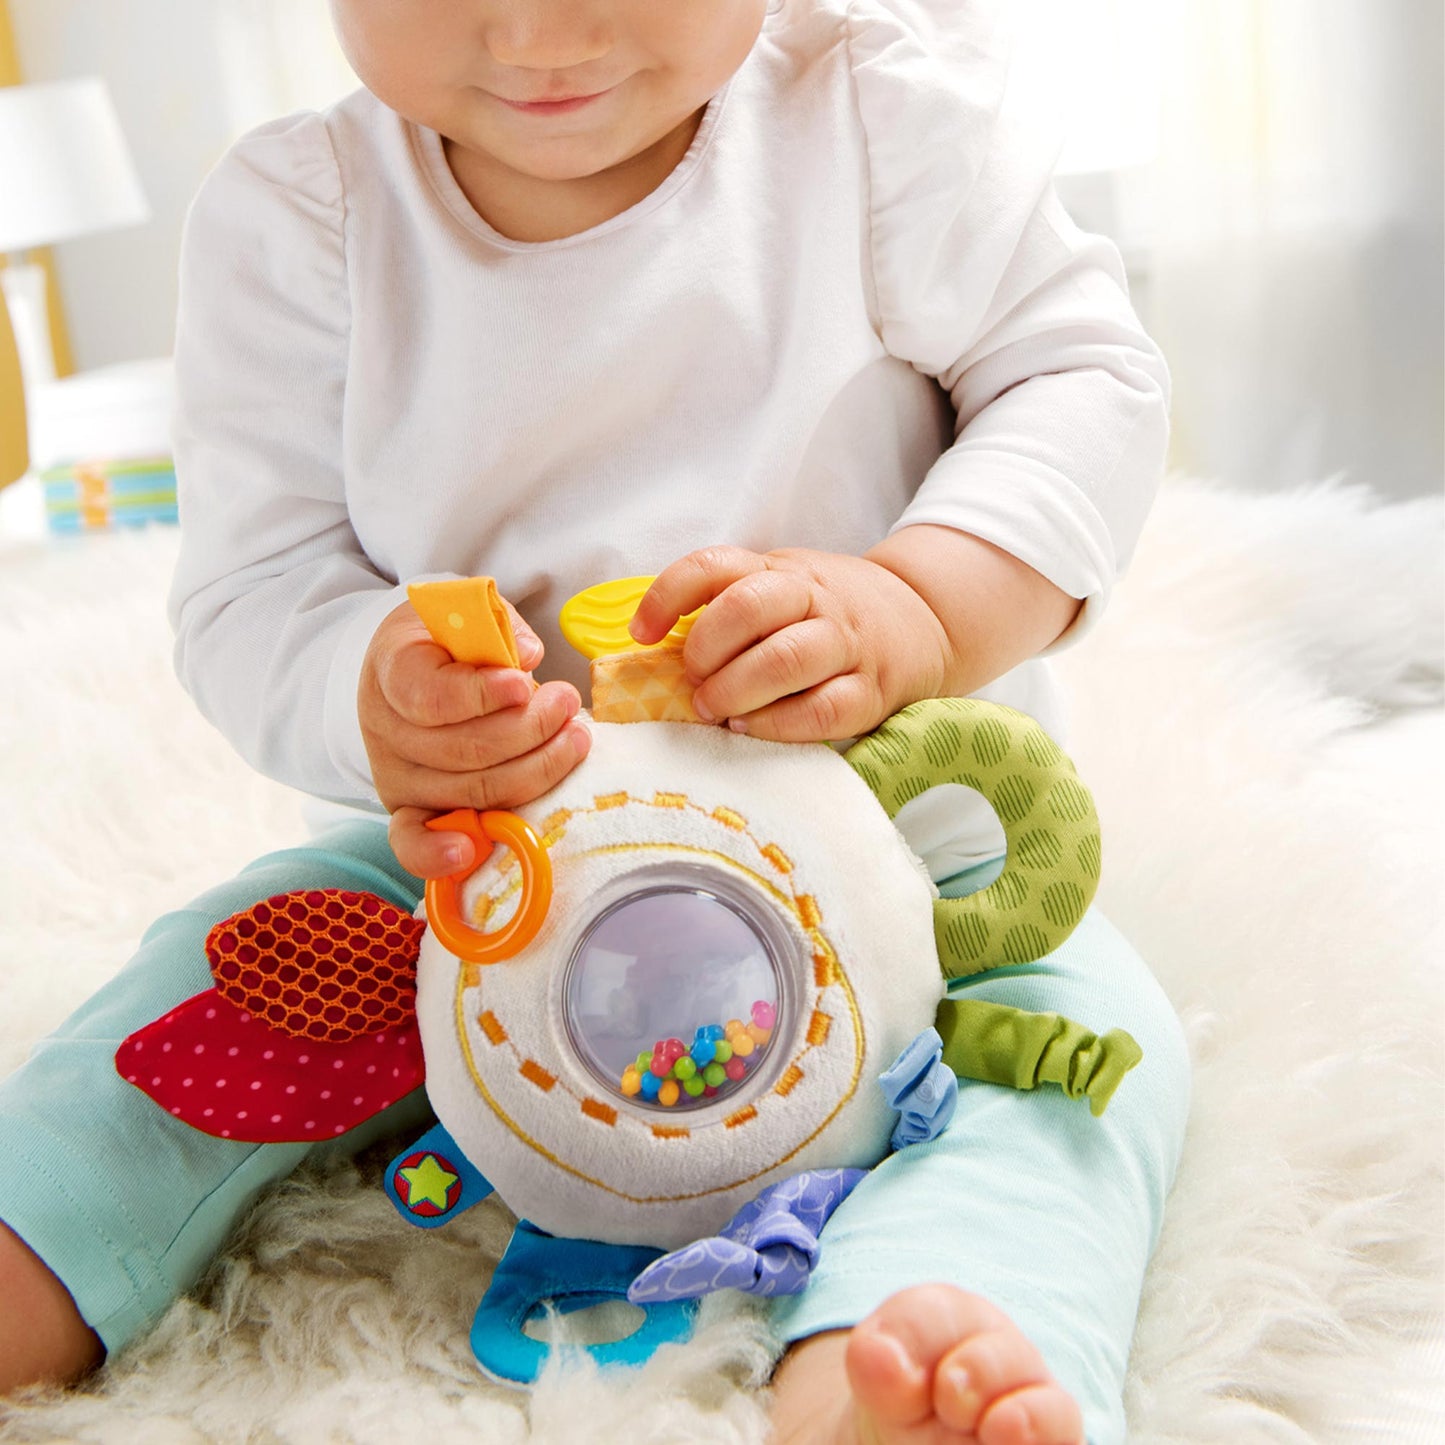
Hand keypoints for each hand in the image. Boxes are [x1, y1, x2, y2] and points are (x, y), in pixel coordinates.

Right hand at [359, 598, 591, 878]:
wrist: (414, 667)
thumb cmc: (452, 639)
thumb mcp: (470, 612)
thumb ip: (500, 627)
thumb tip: (528, 656)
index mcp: (392, 669)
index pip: (431, 696)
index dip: (481, 695)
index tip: (525, 684)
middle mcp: (385, 728)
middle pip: (463, 750)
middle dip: (530, 730)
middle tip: (569, 704)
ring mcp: (395, 775)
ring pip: (470, 791)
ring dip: (536, 770)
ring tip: (575, 737)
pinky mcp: (410, 810)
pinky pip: (414, 844)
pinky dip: (441, 855)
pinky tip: (473, 850)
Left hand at [628, 546, 950, 741]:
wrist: (924, 620)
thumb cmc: (828, 612)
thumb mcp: (782, 585)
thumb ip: (727, 604)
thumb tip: (652, 649)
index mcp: (781, 570)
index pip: (714, 565)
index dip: (668, 596)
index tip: (643, 633)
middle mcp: (816, 599)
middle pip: (749, 607)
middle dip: (706, 649)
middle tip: (692, 679)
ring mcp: (847, 644)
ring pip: (786, 658)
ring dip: (736, 689)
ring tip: (714, 710)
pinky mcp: (872, 691)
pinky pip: (823, 709)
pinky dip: (777, 725)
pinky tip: (750, 729)